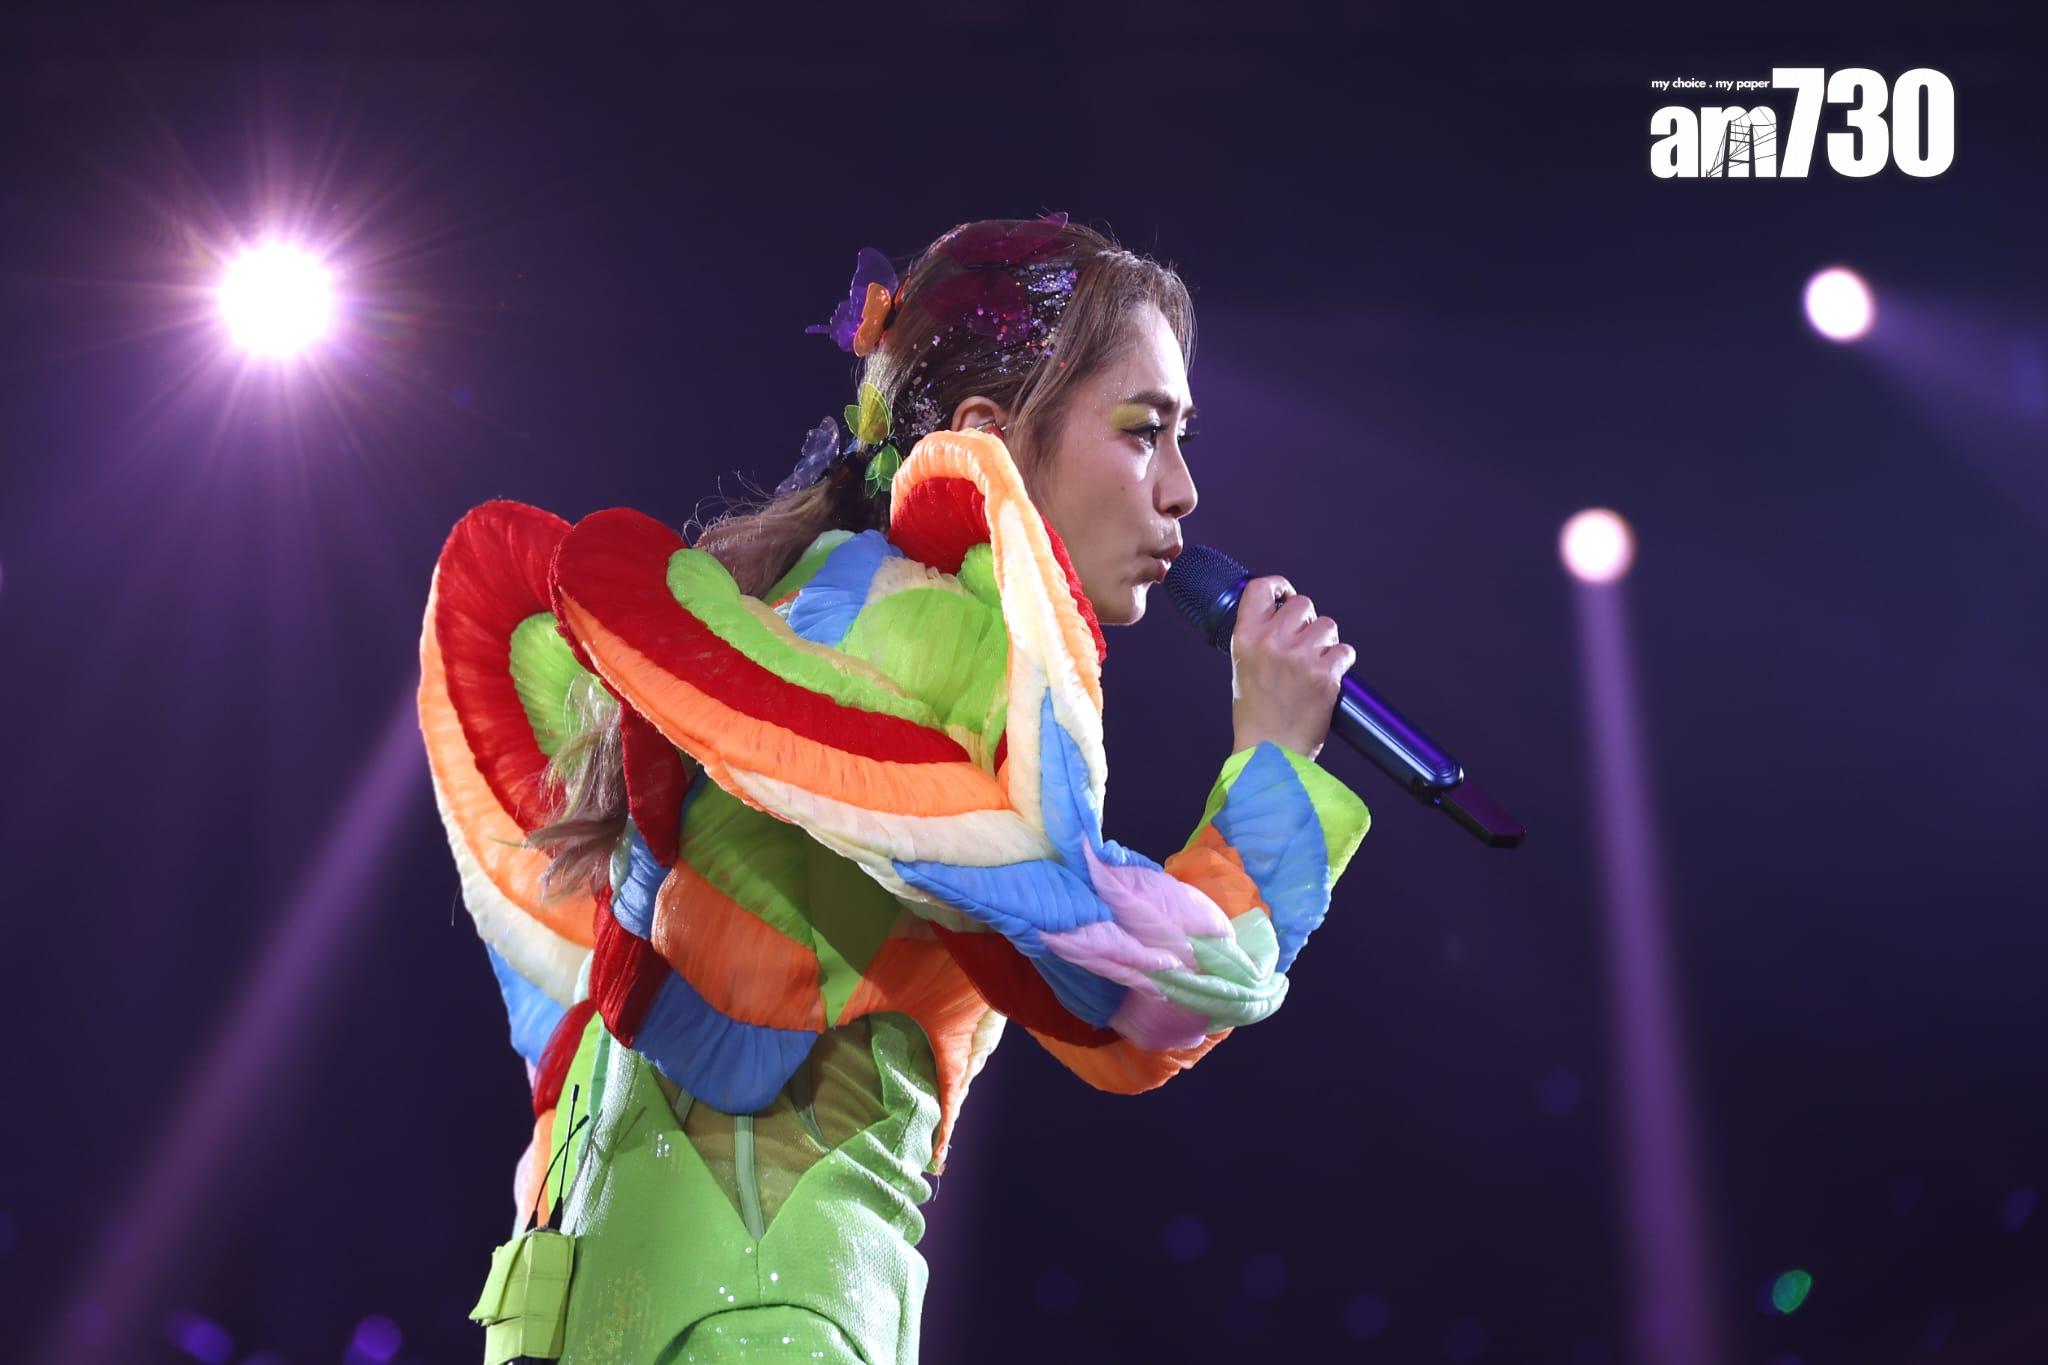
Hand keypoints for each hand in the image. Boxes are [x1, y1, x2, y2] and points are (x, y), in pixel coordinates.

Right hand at [1229, 575, 1353, 762]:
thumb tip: (1281, 614)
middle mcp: (1271, 641)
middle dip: (1308, 622)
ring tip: (1314, 667)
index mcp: (1245, 637)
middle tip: (1303, 646)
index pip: (1261, 588)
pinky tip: (1328, 678)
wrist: (1269, 751)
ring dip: (1326, 643)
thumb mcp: (1243, 666)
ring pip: (1327, 626)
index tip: (1286, 595)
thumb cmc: (1256, 714)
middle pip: (1303, 605)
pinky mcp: (1325, 674)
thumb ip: (1258, 637)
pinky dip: (1341, 663)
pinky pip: (1344, 651)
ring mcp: (1299, 657)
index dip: (1279, 586)